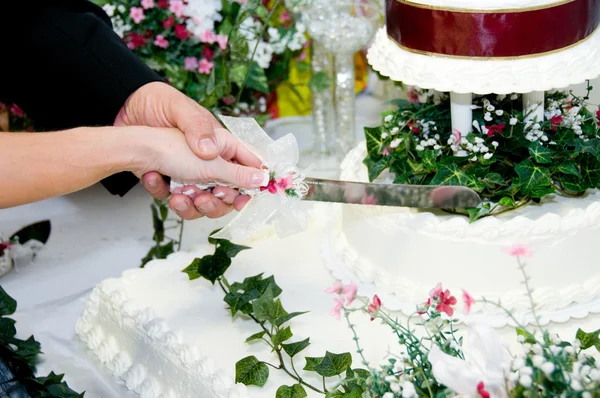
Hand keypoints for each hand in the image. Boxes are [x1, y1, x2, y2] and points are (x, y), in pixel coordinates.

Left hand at [131, 127, 266, 217]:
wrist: (121, 124)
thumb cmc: (164, 116)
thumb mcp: (201, 141)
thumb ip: (232, 165)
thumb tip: (260, 177)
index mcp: (222, 145)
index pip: (249, 167)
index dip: (252, 186)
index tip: (246, 201)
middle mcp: (209, 162)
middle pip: (228, 193)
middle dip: (217, 201)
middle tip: (206, 196)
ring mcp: (189, 174)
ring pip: (202, 203)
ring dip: (191, 204)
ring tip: (179, 194)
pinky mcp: (170, 182)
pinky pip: (176, 199)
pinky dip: (164, 192)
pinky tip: (154, 177)